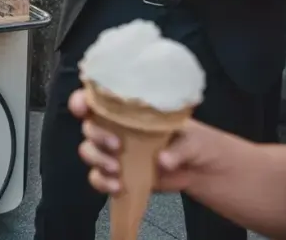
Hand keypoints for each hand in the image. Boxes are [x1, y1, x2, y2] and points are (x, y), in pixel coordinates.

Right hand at [70, 89, 213, 194]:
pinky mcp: (119, 175)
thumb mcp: (193, 139)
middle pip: (89, 127)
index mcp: (131, 110)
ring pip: (89, 151)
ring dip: (97, 159)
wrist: (203, 170)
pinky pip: (98, 177)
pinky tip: (117, 187)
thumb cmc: (196, 142)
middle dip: (96, 136)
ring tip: (116, 170)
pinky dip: (102, 182)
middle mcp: (117, 127)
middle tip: (116, 146)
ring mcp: (116, 152)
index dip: (82, 100)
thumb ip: (179, 148)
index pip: (97, 98)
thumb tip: (163, 160)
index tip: (82, 107)